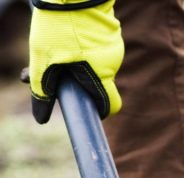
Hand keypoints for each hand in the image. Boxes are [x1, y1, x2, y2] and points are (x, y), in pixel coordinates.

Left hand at [29, 0, 123, 123]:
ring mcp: (113, 47)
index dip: (98, 110)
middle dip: (76, 79)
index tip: (83, 107)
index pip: (111, 105)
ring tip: (58, 43)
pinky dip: (81, 47)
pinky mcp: (110, 34)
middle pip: (96, 82)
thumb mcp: (43, 59)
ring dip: (76, 61)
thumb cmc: (59, 26)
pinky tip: (67, 33)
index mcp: (100, 75)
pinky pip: (96, 48)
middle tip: (53, 67)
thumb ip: (42, 89)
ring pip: (94, 64)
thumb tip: (41, 117)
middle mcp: (112, 64)